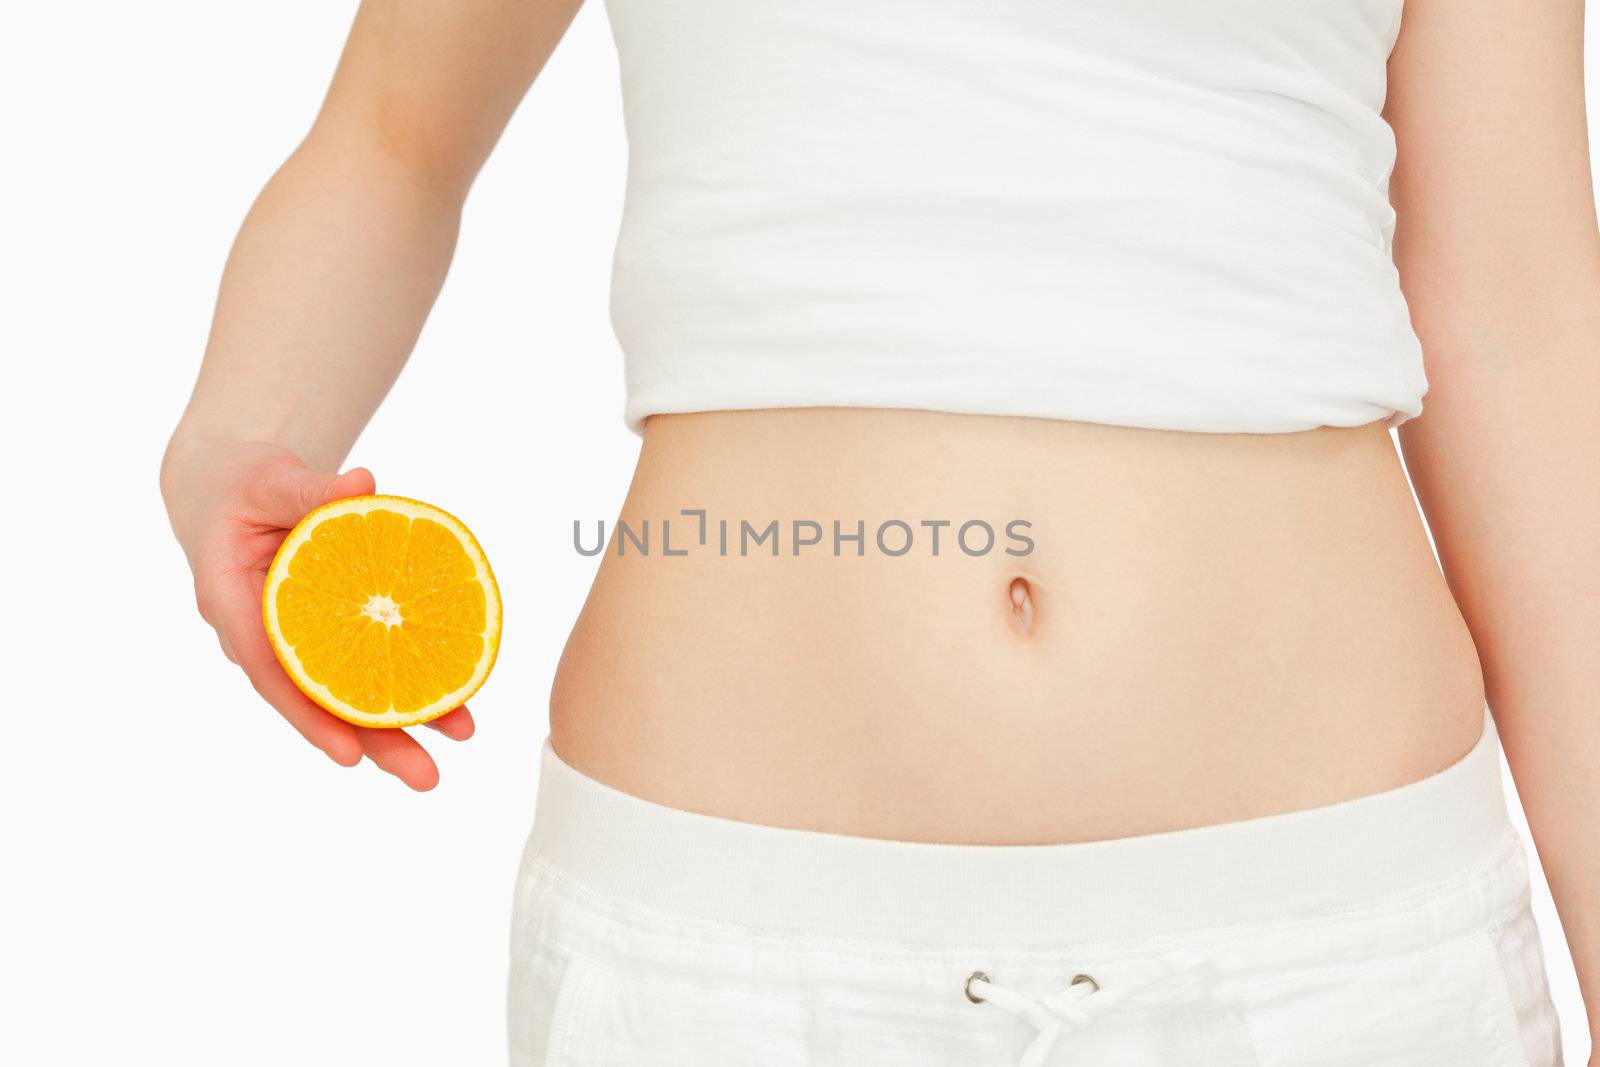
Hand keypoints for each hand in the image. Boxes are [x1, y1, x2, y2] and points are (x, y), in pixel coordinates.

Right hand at [160, 436, 472, 789]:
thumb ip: (309, 488)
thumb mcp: (266, 479)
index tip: (350, 754)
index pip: (270, 671)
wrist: (231, 491)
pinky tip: (455, 693)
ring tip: (461, 737)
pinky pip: (365, 661)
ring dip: (403, 719)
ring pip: (348, 690)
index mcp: (231, 604)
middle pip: (319, 699)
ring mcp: (297, 639)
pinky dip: (407, 675)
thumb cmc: (243, 486)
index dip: (310, 715)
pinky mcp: (327, 631)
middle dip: (374, 741)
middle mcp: (262, 636)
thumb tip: (364, 486)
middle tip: (428, 779)